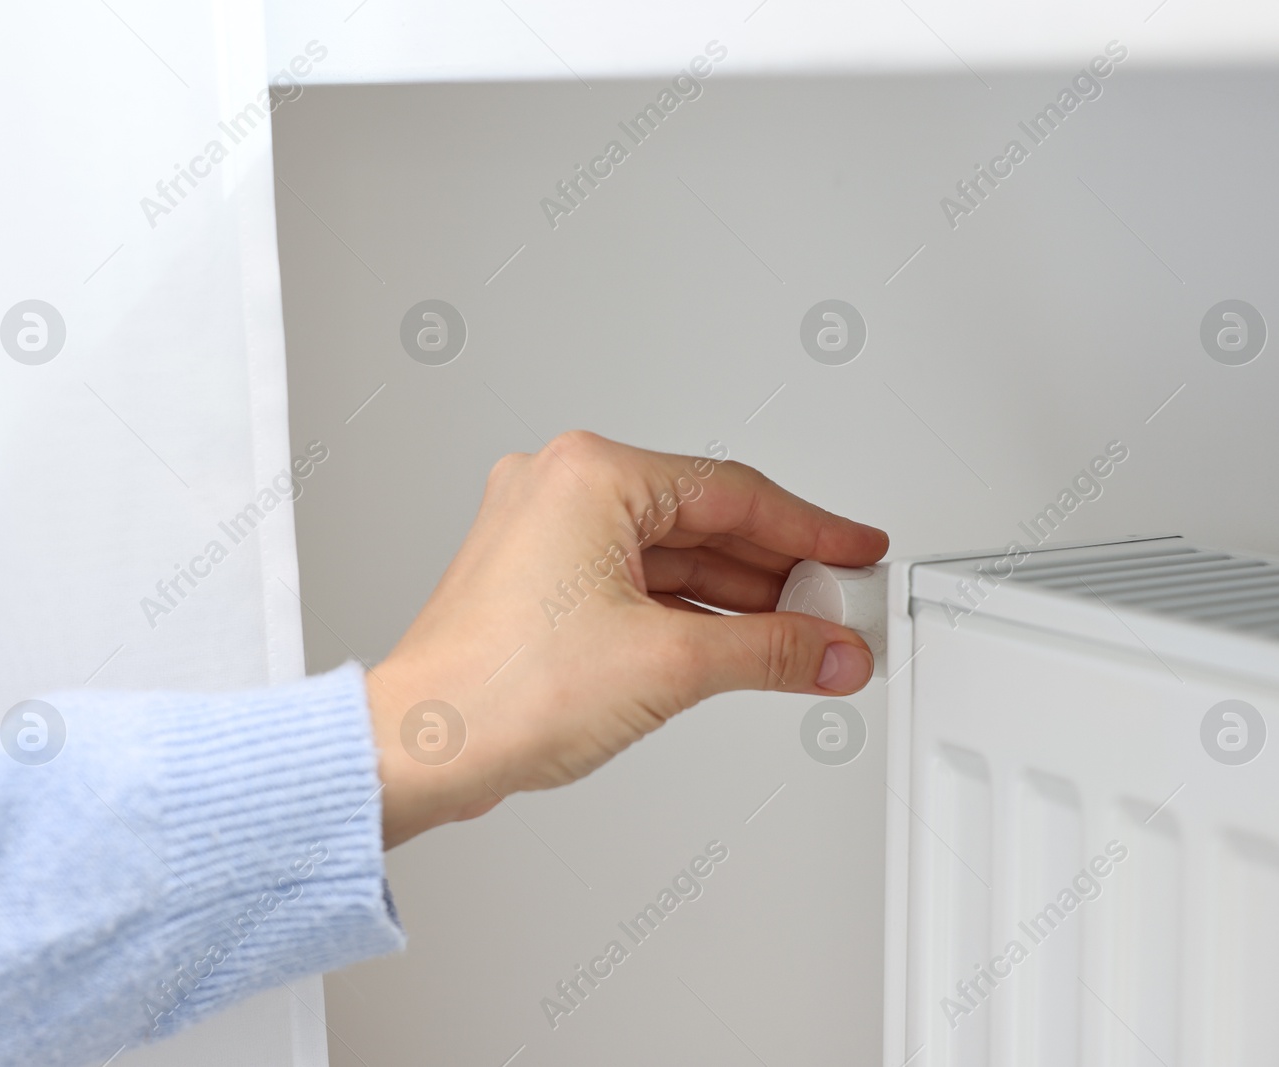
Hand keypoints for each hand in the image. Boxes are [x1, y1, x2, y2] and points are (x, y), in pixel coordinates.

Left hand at [365, 432, 887, 847]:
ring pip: (670, 552)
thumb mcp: (669, 665)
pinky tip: (736, 641)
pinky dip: (689, 610)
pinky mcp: (537, 576)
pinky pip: (636, 579)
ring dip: (737, 595)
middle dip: (779, 569)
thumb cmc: (498, 692)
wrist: (420, 748)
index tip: (857, 551)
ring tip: (802, 633)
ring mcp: (544, 532)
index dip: (812, 528)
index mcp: (589, 475)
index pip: (734, 491)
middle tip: (840, 604)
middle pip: (703, 519)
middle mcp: (561, 487)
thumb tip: (829, 650)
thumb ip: (769, 651)